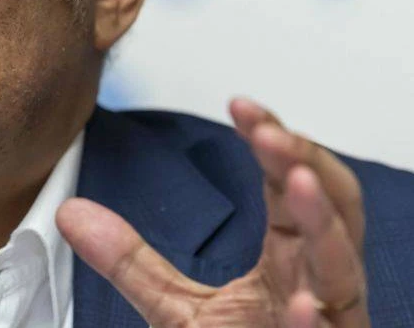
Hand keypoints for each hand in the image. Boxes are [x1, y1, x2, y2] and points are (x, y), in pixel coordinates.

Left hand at [57, 99, 367, 327]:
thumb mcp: (175, 309)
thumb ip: (130, 261)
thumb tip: (70, 213)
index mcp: (291, 260)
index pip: (291, 183)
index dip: (274, 141)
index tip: (241, 106)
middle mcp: (319, 282)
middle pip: (336, 207)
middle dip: (306, 161)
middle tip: (266, 131)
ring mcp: (329, 323)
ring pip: (343, 265)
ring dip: (325, 221)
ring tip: (298, 179)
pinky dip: (313, 322)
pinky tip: (303, 304)